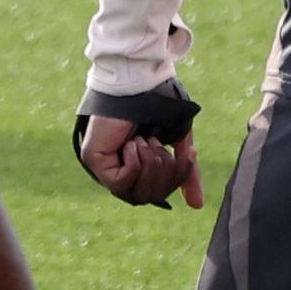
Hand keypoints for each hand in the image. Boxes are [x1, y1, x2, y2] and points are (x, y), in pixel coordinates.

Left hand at [78, 114, 204, 209]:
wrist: (140, 84)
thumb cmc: (158, 107)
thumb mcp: (178, 143)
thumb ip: (185, 174)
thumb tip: (196, 205)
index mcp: (138, 167)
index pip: (159, 194)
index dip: (177, 179)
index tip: (185, 154)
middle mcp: (120, 169)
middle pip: (149, 197)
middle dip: (164, 173)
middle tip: (160, 145)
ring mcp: (104, 166)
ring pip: (134, 194)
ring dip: (149, 166)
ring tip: (146, 141)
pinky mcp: (94, 161)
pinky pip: (119, 183)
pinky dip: (133, 164)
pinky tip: (130, 143)